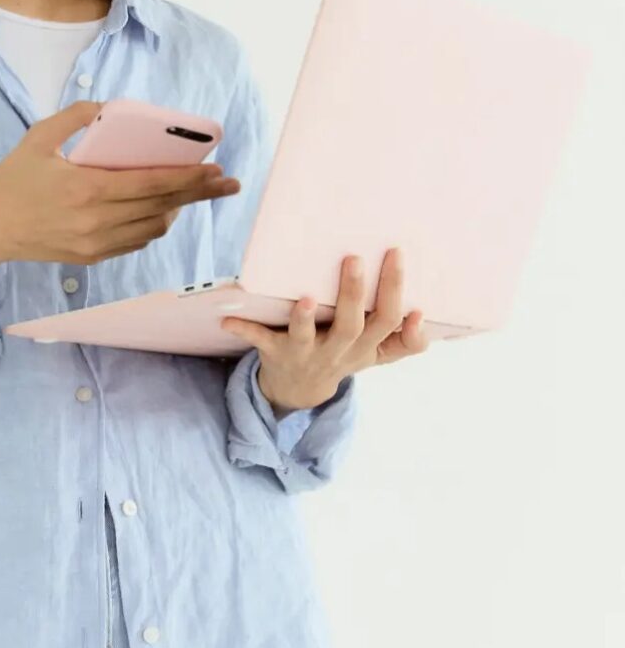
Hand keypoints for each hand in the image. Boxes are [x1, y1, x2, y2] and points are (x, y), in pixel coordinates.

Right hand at [0, 100, 240, 272]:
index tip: (216, 169)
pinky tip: (162, 210)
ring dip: (177, 209)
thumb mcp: (39, 137)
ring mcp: (96, 243)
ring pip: (154, 228)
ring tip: (192, 192)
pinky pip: (136, 241)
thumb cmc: (13, 179)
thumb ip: (76, 116)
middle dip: (200, 194)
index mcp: (86, 188)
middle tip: (228, 184)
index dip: (189, 178)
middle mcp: (96, 220)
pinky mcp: (92, 257)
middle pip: (162, 207)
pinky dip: (154, 224)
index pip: (151, 184)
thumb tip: (109, 107)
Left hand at [220, 247, 430, 410]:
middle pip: (351, 326)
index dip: (394, 291)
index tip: (396, 256)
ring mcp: (305, 353)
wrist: (299, 391)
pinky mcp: (274, 354)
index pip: (387, 319)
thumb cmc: (343, 356)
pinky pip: (259, 341)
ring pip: (307, 337)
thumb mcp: (377, 354)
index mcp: (365, 347)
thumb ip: (405, 341)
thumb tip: (421, 316)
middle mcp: (337, 351)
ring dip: (305, 319)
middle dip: (353, 294)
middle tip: (353, 258)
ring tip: (305, 298)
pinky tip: (227, 317)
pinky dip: (244, 329)